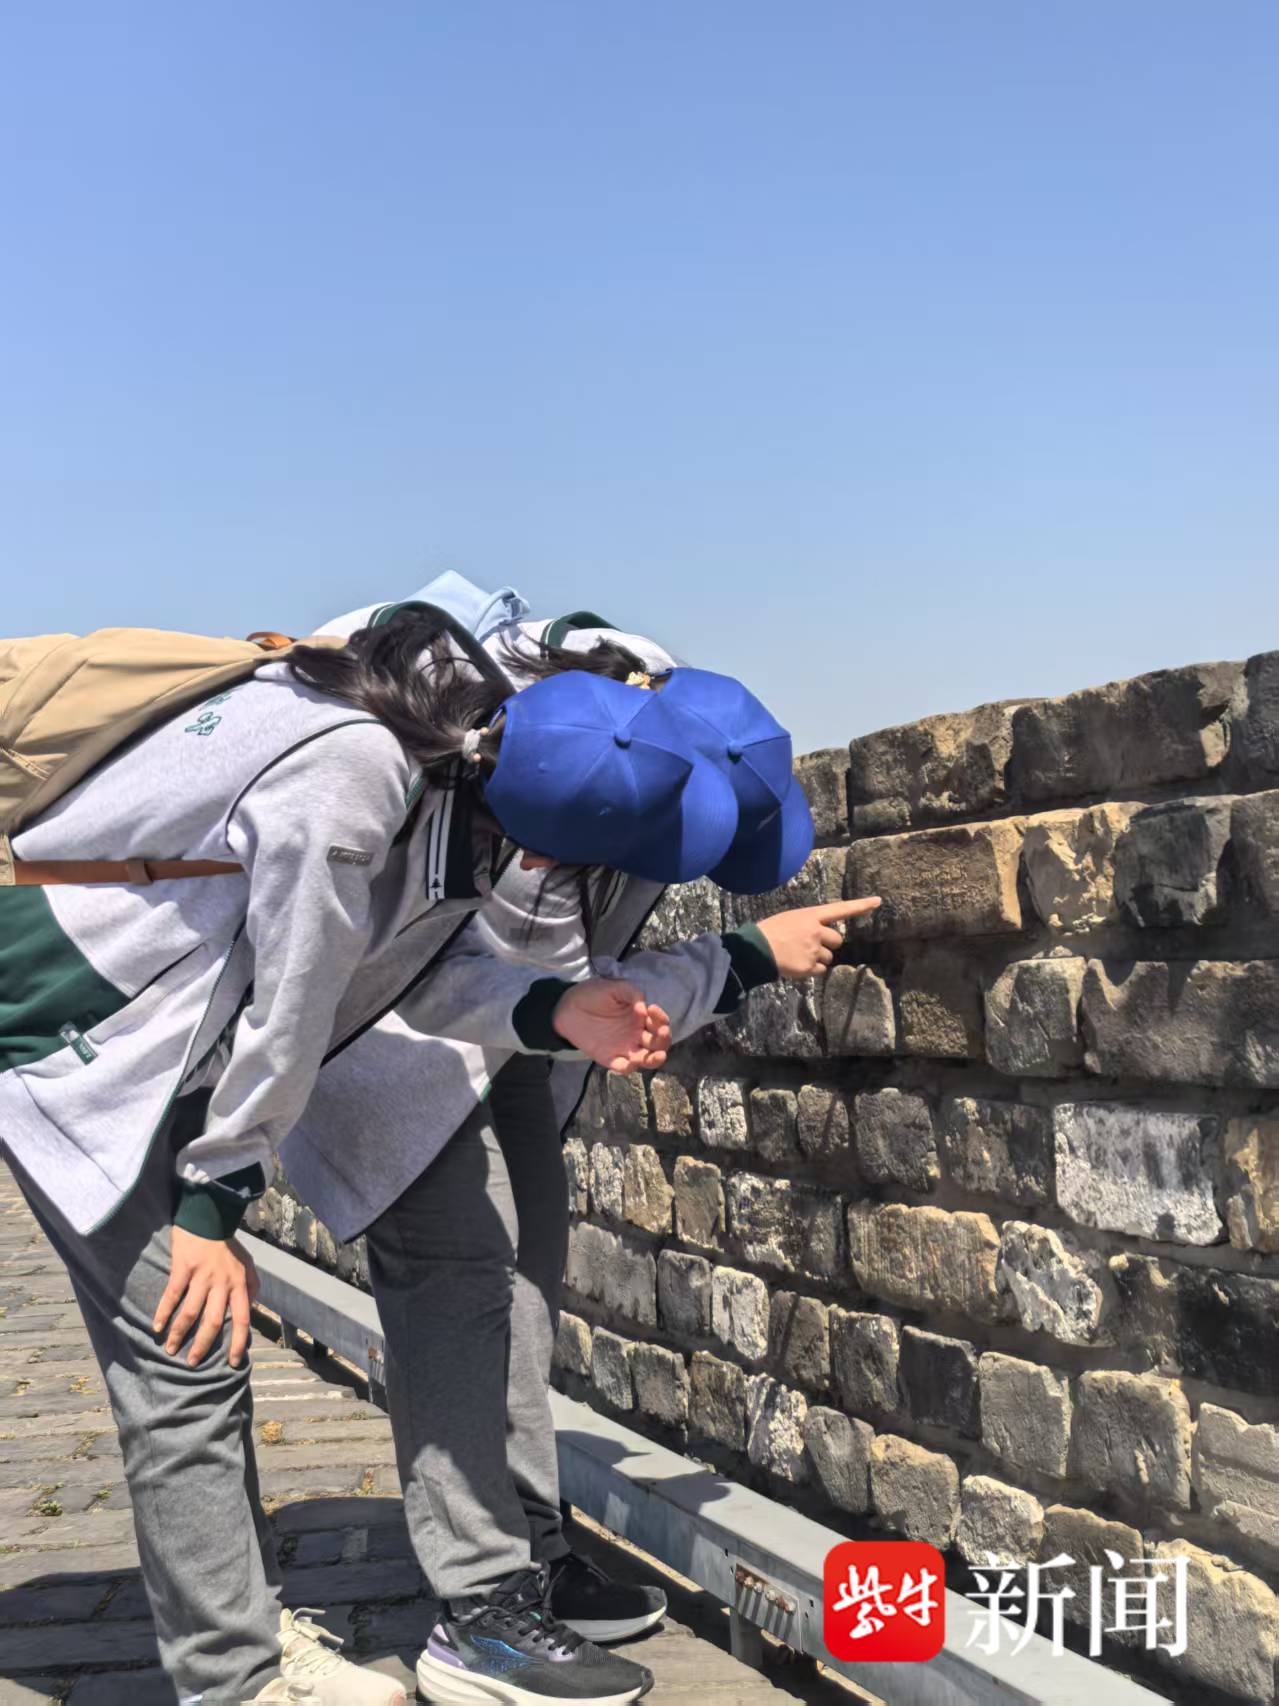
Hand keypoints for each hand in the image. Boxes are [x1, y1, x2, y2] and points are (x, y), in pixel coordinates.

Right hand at [154, 1227, 260, 1368]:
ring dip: (179, 1335)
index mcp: (240, 1284)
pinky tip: (156, 1328)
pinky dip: (163, 1313)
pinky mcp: (183, 1268)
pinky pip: (172, 1296)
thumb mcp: (247, 1263)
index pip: (242, 1320)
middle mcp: (222, 1283)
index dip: (239, 1343)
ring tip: (170, 1349)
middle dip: (202, 1346)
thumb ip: (252, 1285)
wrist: (209, 1216)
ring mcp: (202, 1276)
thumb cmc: (227, 1243)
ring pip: (190, 1313)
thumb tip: (250, 1307)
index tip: (234, 1363)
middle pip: (213, 1323)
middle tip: (192, 1363)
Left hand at [553, 979, 671, 1071]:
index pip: (660, 1022)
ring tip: (655, 1056)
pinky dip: (629, 1067)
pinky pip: (624, 1067)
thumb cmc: (594, 994)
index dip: (661, 1018)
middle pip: (659, 1043)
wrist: (568, 1007)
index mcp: (641, 1017)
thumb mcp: (614, 987)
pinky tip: (629, 1061)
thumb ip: (631, 992)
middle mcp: (637, 1034)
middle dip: (664, 1039)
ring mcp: (625, 1048)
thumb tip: (643, 1009)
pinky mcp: (610, 1058)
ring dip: (654, 1059)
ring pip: (647, 1059)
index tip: (652, 1010)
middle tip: (661, 1032)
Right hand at [756, 896, 881, 979]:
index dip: (861, 905)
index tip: (878, 901)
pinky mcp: (810, 966)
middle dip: (828, 944)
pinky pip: (821, 969)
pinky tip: (798, 964)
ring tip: (798, 955)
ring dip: (818, 958)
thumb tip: (817, 935)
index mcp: (811, 915)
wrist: (756, 950)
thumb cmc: (769, 932)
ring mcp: (815, 950)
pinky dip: (813, 969)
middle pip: (837, 940)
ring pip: (829, 956)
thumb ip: (807, 924)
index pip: (841, 909)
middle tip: (809, 945)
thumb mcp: (789, 919)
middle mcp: (817, 931)